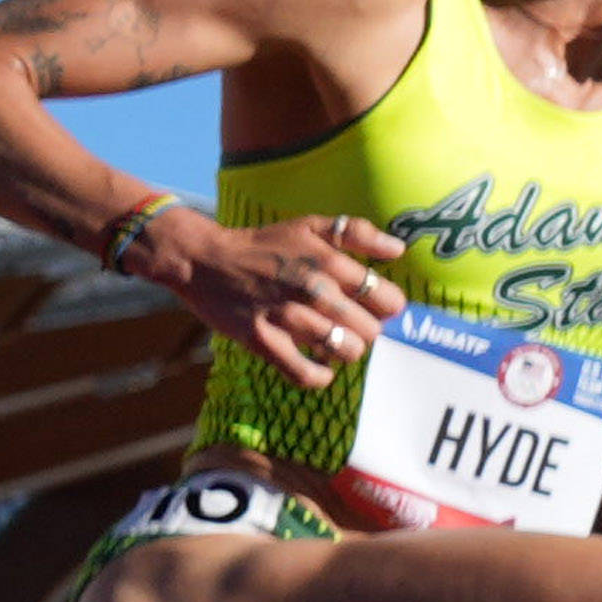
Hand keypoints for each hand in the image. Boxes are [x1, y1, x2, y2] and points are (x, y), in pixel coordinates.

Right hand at [147, 203, 410, 389]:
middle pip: (371, 330)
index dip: (387, 308)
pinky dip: (318, 376)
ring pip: (345, 351)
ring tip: (335, 343)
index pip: (387, 299)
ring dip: (346, 351)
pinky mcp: (262, 340)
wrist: (204, 259)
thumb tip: (398, 249)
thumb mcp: (310, 226)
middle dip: (366, 331)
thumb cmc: (263, 245)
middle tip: (352, 327)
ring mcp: (286, 316)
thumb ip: (358, 233)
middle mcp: (312, 289)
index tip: (375, 309)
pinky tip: (318, 366)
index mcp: (329, 262)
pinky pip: (305, 374)